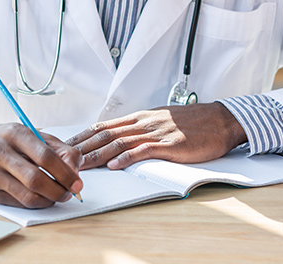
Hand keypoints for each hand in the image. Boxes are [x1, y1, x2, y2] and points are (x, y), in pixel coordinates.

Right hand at [0, 122, 82, 208]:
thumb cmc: (8, 141)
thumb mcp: (34, 135)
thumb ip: (60, 150)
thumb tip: (75, 171)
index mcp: (15, 133)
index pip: (46, 156)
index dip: (65, 173)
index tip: (77, 183)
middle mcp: (0, 152)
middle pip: (36, 179)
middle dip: (59, 190)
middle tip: (69, 193)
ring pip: (27, 196)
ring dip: (49, 200)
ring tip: (57, 195)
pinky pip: (19, 203)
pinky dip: (36, 203)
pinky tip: (41, 197)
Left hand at [66, 102, 247, 169]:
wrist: (220, 120)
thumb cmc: (192, 123)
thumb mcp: (161, 121)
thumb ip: (141, 129)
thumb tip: (120, 138)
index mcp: (139, 118)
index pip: (103, 126)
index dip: (82, 136)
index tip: (64, 146)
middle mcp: (143, 122)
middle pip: (105, 134)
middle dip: (82, 147)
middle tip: (62, 158)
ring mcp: (156, 132)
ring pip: (119, 142)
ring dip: (97, 155)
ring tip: (80, 165)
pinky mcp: (170, 144)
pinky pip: (144, 150)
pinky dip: (127, 158)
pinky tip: (115, 165)